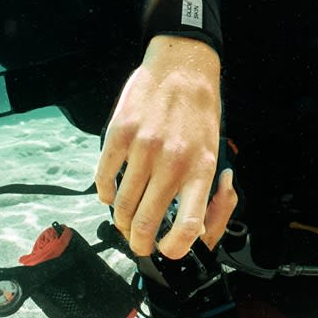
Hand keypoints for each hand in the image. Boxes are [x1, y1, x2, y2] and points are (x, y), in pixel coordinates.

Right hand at [95, 36, 239, 257]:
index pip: (187, 226)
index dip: (173, 248)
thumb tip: (190, 230)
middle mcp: (172, 162)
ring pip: (122, 204)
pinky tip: (110, 193)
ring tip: (123, 219)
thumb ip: (201, 191)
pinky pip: (104, 177)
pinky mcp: (119, 134)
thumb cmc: (199, 113)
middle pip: (145, 222)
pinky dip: (105, 192)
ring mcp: (143, 148)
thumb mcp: (213, 152)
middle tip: (136, 242)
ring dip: (120, 219)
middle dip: (138, 242)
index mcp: (200, 170)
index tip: (165, 250)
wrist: (183, 67)